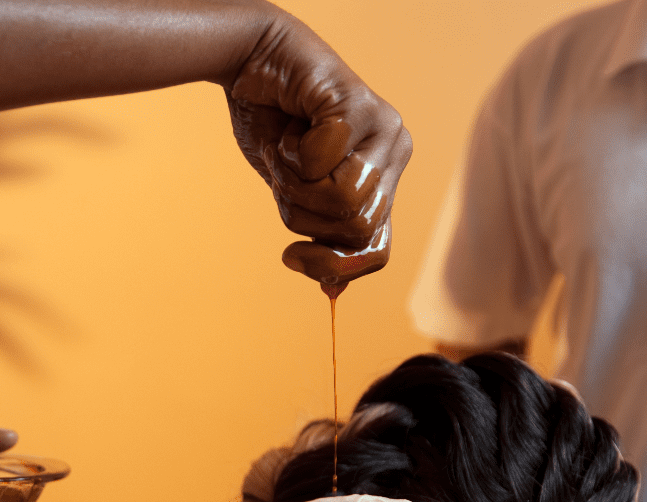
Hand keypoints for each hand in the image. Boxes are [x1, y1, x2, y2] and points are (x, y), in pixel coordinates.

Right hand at [226, 10, 410, 284]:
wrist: (251, 63)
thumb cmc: (273, 125)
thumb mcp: (294, 193)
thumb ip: (319, 233)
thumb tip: (333, 293)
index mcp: (384, 180)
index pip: (377, 250)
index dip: (334, 266)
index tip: (291, 256)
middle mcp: (395, 153)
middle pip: (355, 229)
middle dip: (304, 214)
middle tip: (287, 176)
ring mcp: (384, 126)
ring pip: (344, 200)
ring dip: (295, 183)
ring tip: (289, 148)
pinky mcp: (359, 103)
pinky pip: (324, 160)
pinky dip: (290, 152)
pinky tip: (291, 124)